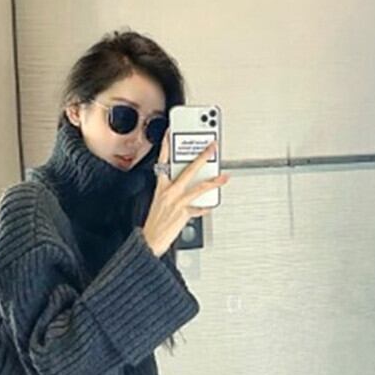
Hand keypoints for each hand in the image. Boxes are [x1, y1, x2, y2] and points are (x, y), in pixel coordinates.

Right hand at [141, 127, 229, 257]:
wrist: (150, 240)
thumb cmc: (155, 222)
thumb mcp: (160, 201)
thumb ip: (172, 190)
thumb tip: (187, 184)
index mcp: (161, 186)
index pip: (163, 161)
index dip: (166, 146)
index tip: (170, 133)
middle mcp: (169, 192)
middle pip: (189, 170)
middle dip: (202, 157)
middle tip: (212, 147)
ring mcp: (178, 202)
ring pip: (199, 187)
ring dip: (214, 182)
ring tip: (224, 177)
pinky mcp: (184, 213)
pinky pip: (199, 208)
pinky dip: (205, 207)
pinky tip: (211, 205)